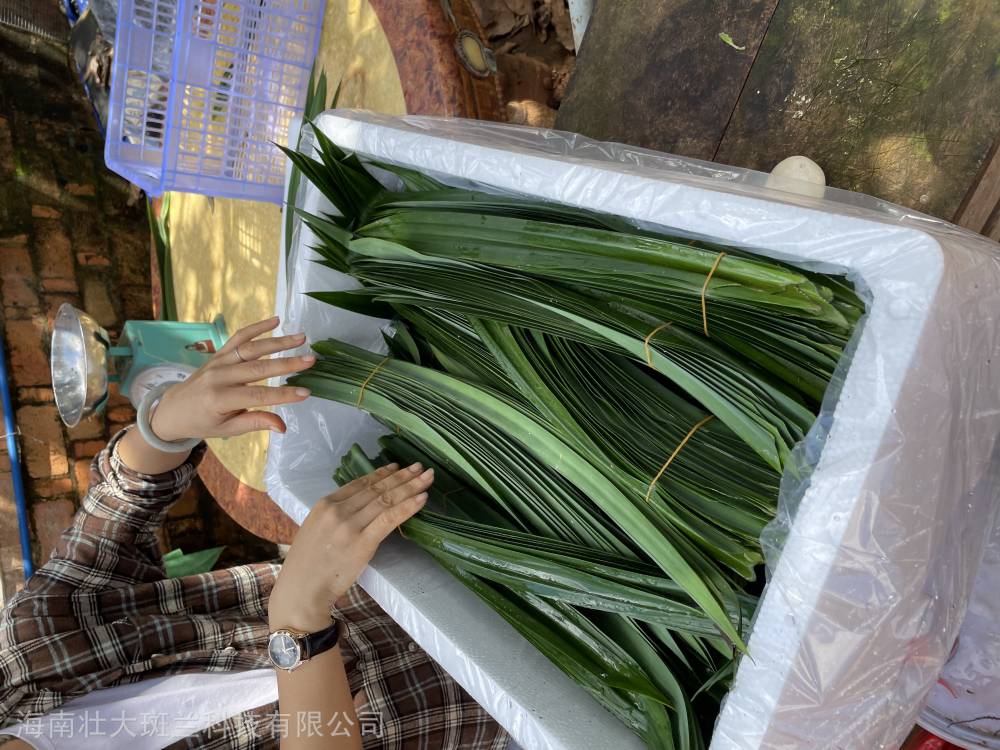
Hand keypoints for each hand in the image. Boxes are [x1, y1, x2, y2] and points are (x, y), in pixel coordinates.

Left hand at [151, 316, 315, 441]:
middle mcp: (218, 376)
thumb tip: (282, 426)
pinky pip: (239, 338)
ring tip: (301, 338)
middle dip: (287, 363)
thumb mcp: (227, 429)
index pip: (257, 395)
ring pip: (251, 348)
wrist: (174, 408)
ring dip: (278, 342)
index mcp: (219, 399)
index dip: (283, 394)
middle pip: (258, 368)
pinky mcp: (219, 353)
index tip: (306, 392)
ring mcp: (218, 361)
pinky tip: (275, 321)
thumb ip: (254, 423)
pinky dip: (257, 327)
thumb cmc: (203, 422)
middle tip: (310, 360)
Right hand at [269, 463, 433, 631]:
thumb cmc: (308, 565)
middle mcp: (338, 510)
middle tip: (421, 467)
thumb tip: (360, 507)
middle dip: (402, 476)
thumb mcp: (316, 530)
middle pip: (377, 489)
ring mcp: (350, 526)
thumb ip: (335, 516)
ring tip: (428, 478)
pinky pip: (389, 519)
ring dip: (411, 487)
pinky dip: (408, 506)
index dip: (382, 474)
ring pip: (386, 500)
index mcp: (325, 504)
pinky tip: (422, 498)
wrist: (301, 591)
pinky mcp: (362, 543)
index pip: (361, 483)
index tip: (397, 467)